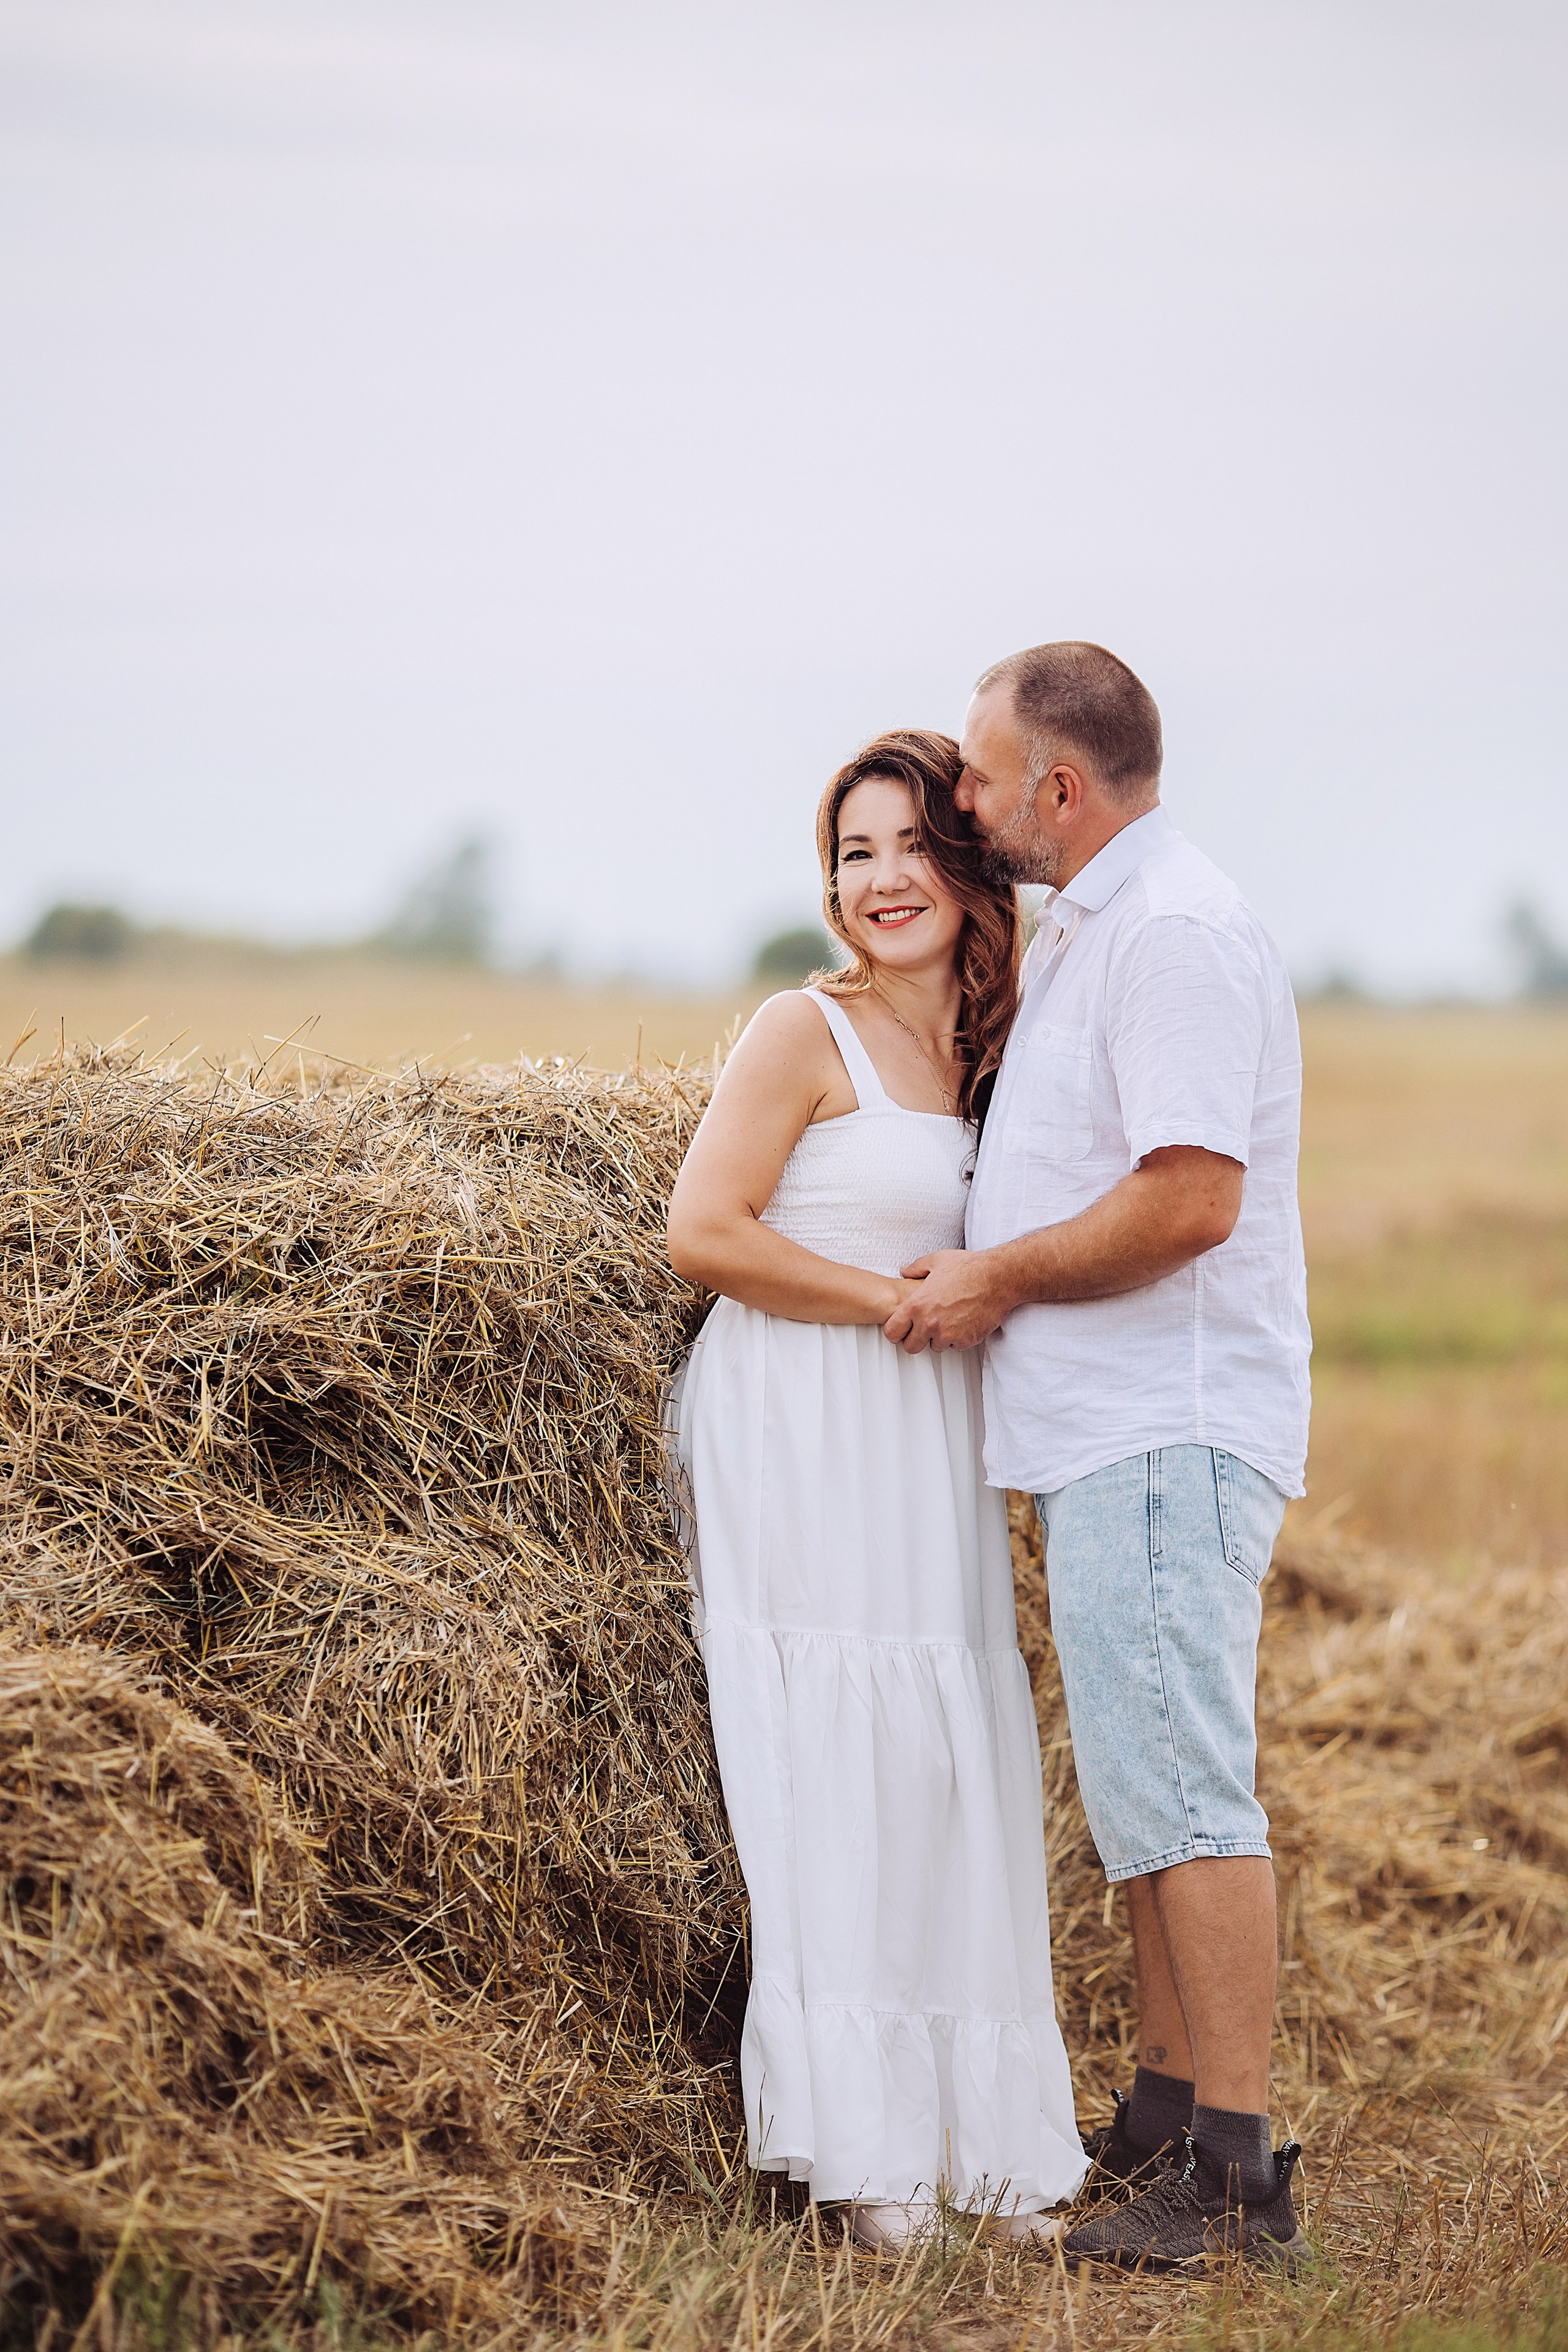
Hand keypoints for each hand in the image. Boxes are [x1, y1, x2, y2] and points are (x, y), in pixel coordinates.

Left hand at [880, 1248, 1015, 1352]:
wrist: (998, 1278)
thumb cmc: (969, 1268)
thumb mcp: (937, 1260)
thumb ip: (915, 1268)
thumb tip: (905, 1271)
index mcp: (917, 1305)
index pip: (892, 1332)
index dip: (895, 1330)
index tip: (902, 1328)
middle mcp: (929, 1323)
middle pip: (910, 1347)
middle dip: (915, 1339)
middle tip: (923, 1329)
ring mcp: (948, 1334)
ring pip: (935, 1347)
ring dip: (938, 1337)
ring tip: (948, 1320)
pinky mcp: (966, 1340)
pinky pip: (955, 1346)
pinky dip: (958, 1337)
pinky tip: (963, 1321)